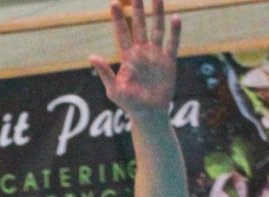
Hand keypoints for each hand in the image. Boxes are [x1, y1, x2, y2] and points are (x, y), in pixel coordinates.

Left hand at [89, 0, 179, 116]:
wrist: (149, 114)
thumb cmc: (129, 103)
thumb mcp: (113, 89)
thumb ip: (104, 72)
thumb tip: (92, 56)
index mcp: (128, 56)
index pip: (122, 32)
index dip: (118, 18)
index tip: (113, 2)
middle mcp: (142, 51)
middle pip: (139, 25)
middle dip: (138, 8)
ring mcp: (156, 55)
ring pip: (157, 29)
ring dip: (157, 13)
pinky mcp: (168, 62)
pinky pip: (172, 44)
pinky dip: (175, 32)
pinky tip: (175, 17)